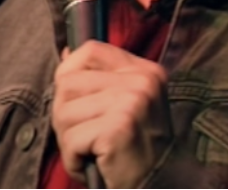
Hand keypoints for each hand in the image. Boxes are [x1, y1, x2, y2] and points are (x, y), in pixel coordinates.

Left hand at [51, 41, 171, 188]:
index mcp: (144, 71)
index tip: (76, 101)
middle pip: (68, 83)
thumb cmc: (137, 151)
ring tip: (92, 152)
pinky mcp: (118, 128)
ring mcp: (131, 102)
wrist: (163, 184)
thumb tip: (65, 53)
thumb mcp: (126, 106)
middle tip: (87, 138)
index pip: (90, 51)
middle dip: (65, 116)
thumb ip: (98, 80)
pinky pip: (71, 139)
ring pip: (64, 112)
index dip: (69, 73)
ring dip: (69, 141)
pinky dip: (74, 160)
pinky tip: (94, 163)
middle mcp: (141, 81)